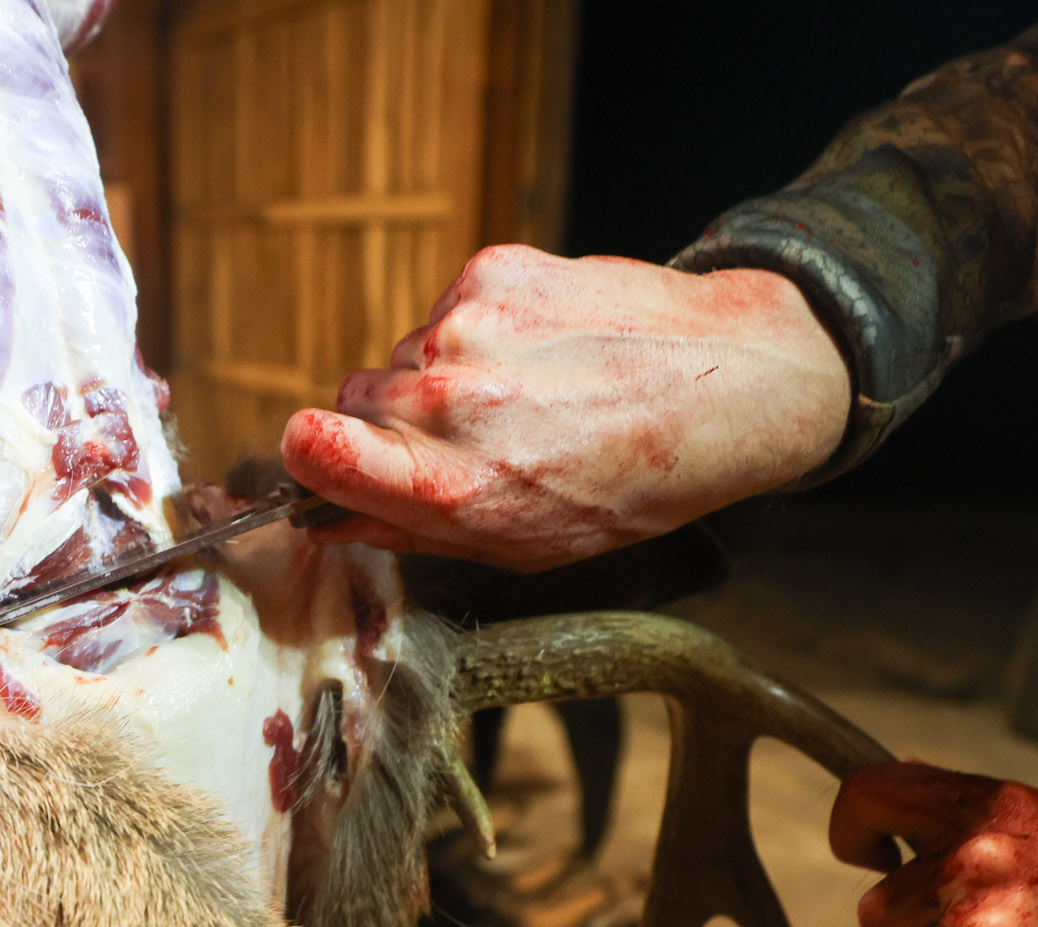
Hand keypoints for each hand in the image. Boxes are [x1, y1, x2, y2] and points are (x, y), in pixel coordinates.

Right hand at [279, 246, 850, 571]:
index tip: (325, 458)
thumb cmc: (633, 481)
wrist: (729, 383)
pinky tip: (544, 351)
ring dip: (443, 374)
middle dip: (393, 422)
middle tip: (474, 437)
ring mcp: (467, 327)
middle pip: (352, 400)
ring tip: (529, 392)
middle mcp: (447, 400)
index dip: (308, 453)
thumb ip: (417, 531)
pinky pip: (446, 309)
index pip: (309, 445)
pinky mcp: (492, 271)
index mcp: (450, 483)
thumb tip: (331, 517)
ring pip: (404, 355)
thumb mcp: (526, 544)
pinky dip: (481, 329)